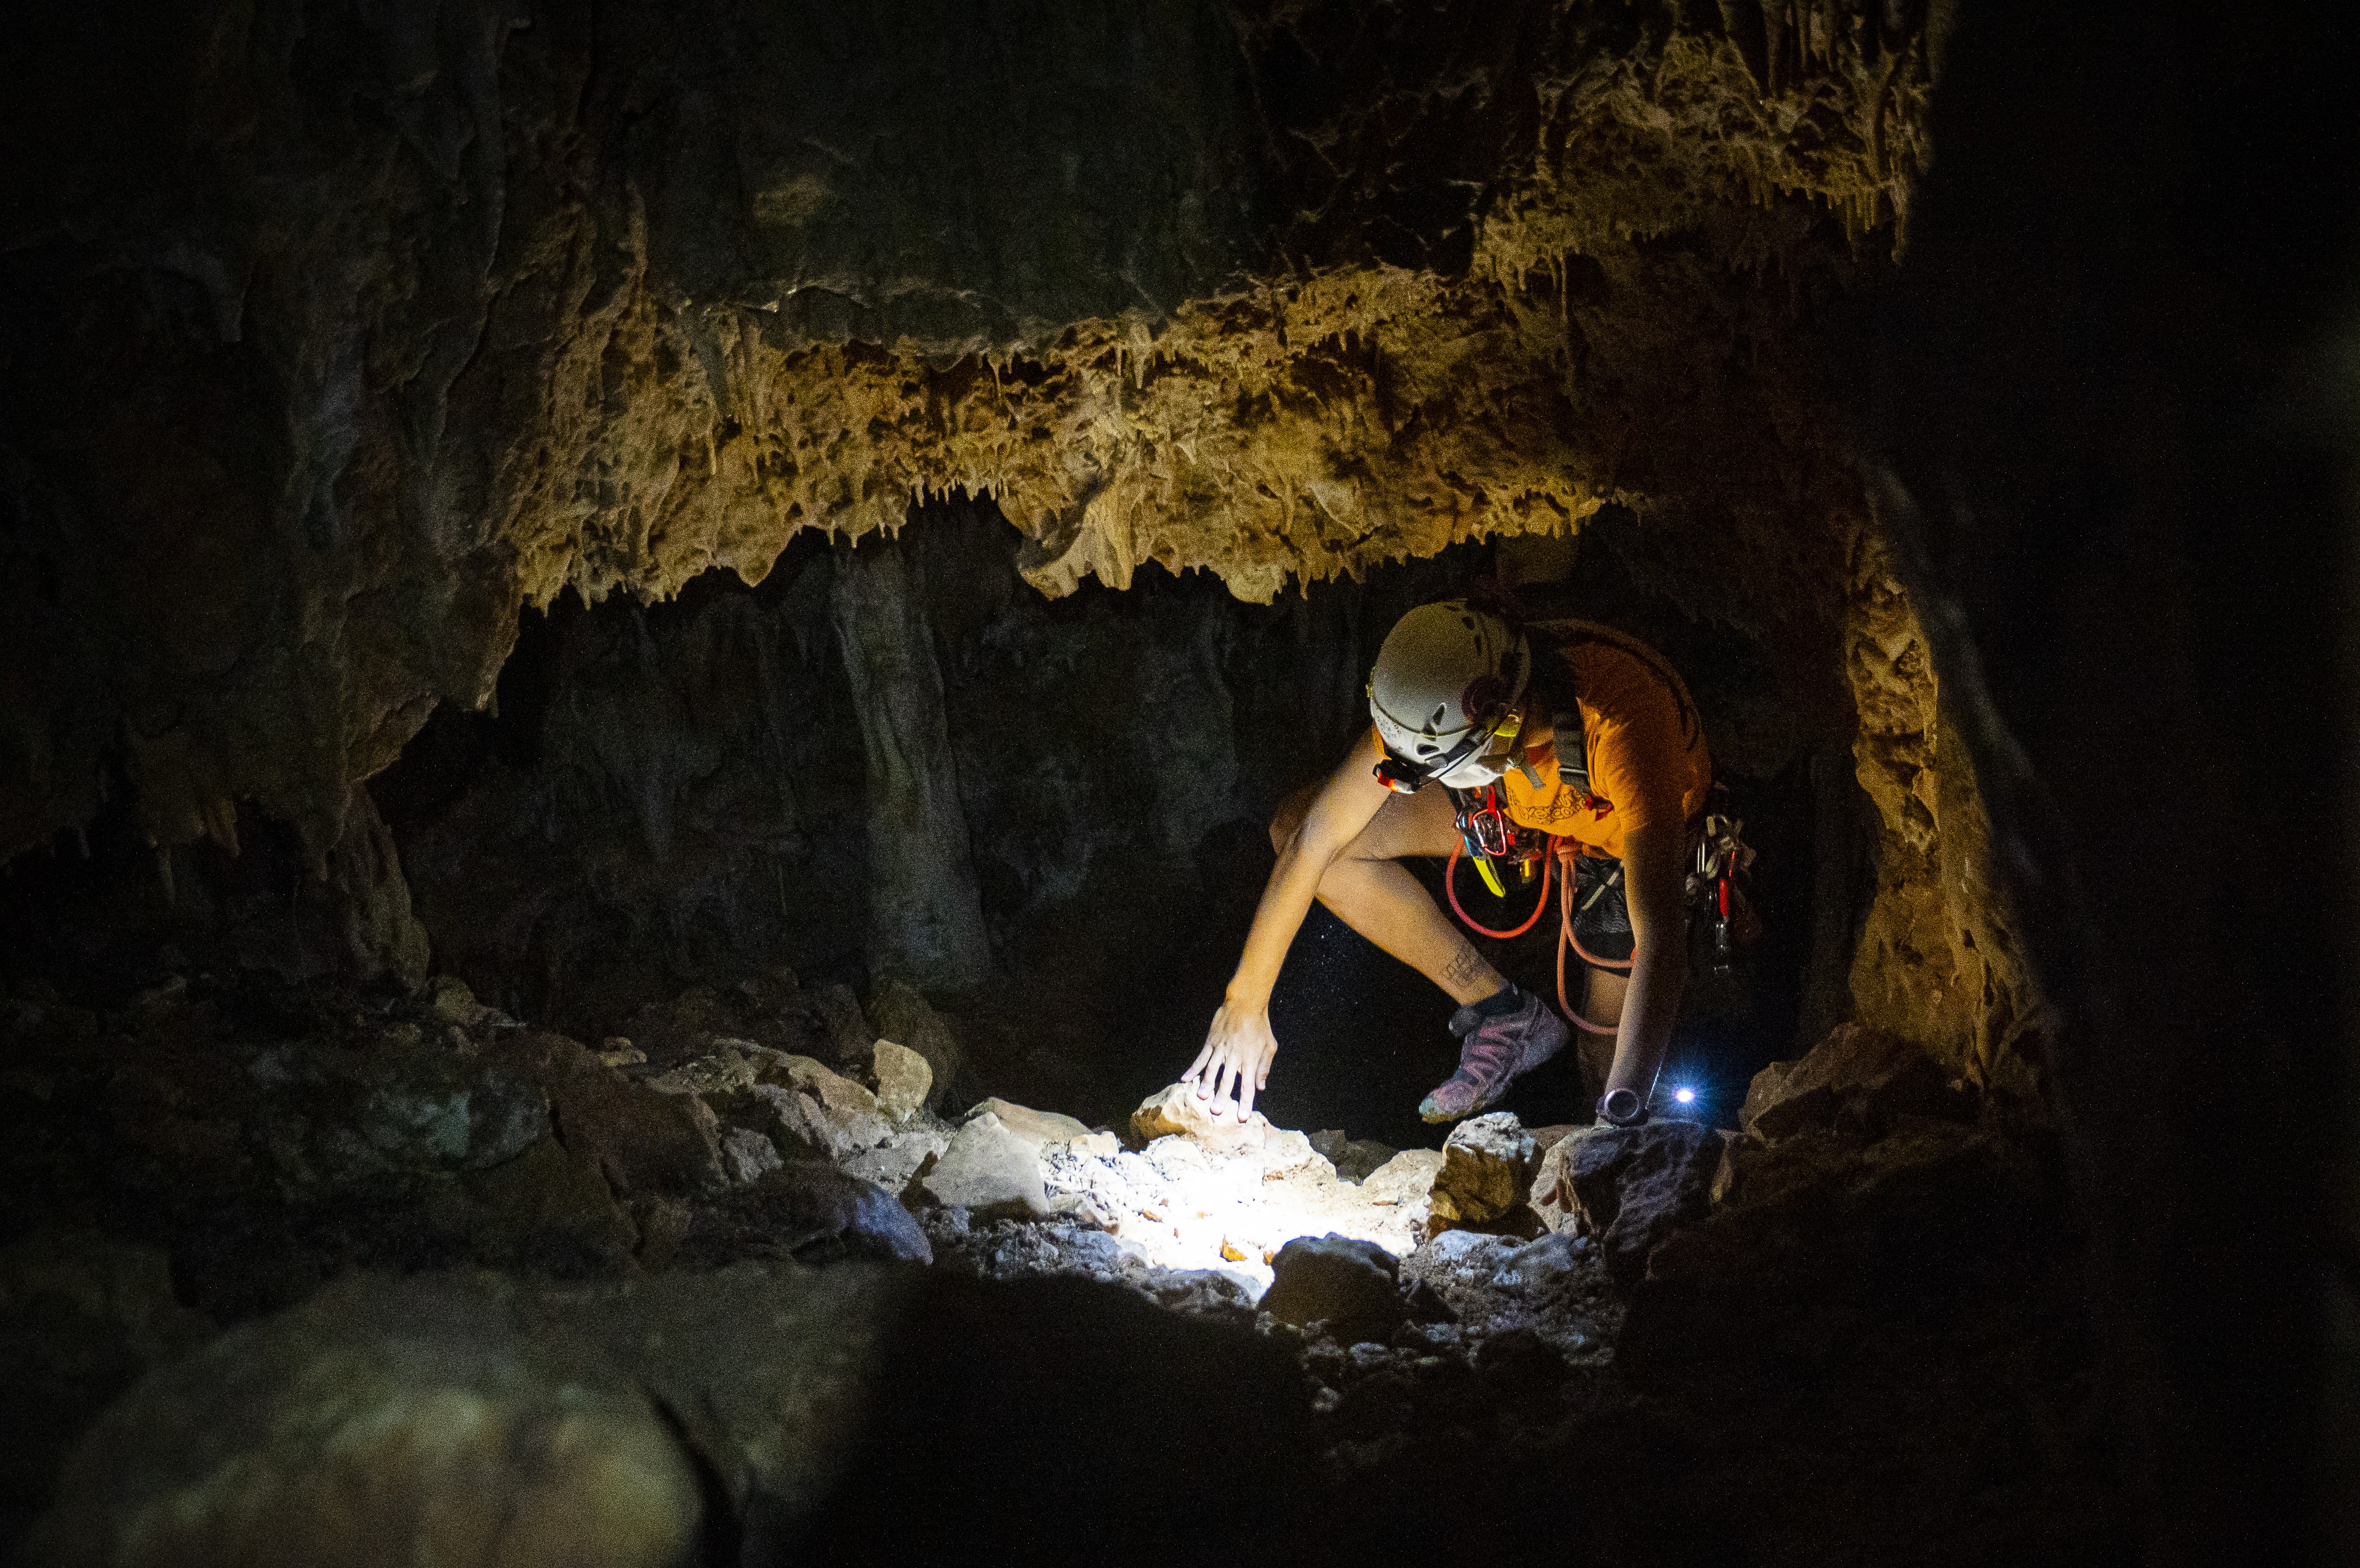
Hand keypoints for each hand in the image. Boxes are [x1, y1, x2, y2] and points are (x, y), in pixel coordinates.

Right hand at [1181, 1001, 1278, 1121]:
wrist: (1246, 1002)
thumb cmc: (1260, 1026)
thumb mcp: (1270, 1046)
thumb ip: (1264, 1068)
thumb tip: (1260, 1087)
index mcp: (1250, 1059)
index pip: (1247, 1085)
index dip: (1244, 1102)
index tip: (1242, 1117)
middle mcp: (1235, 1056)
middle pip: (1228, 1080)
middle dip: (1222, 1096)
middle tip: (1216, 1111)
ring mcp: (1221, 1048)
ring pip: (1212, 1069)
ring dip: (1206, 1084)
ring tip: (1201, 1097)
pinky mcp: (1211, 1041)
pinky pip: (1201, 1057)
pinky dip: (1193, 1068)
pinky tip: (1185, 1079)